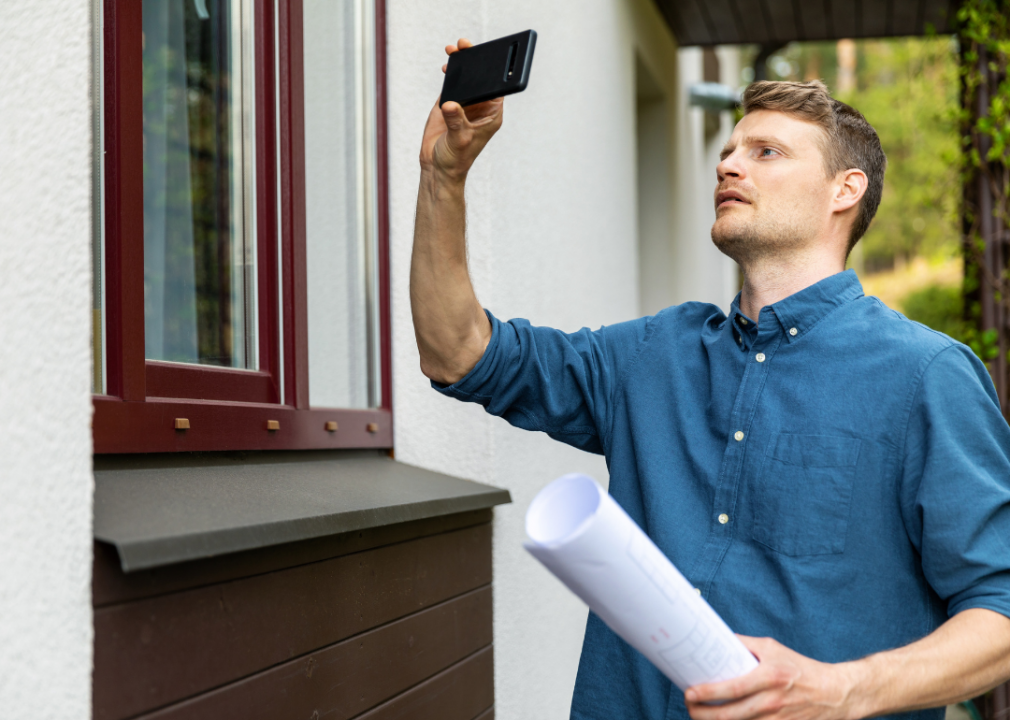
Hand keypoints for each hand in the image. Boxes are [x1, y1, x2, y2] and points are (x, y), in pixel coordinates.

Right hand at [419, 38, 503, 182]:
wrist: (437, 167)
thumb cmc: (456, 159)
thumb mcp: (460, 140)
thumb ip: (457, 121)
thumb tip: (451, 104)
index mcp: (491, 114)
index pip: (497, 87)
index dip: (494, 70)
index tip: (489, 56)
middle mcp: (480, 107)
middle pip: (481, 78)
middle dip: (475, 61)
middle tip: (466, 46)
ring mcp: (464, 104)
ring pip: (466, 78)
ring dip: (460, 64)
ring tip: (453, 51)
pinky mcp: (449, 104)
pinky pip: (452, 83)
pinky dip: (449, 73)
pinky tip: (447, 64)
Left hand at [684, 636, 858, 719]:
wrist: (834, 692)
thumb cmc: (799, 667)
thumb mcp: (772, 649)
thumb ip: (745, 644)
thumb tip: (715, 637)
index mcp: (770, 676)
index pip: (733, 688)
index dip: (708, 693)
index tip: (689, 692)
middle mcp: (773, 701)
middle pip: (729, 715)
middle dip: (702, 714)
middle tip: (689, 706)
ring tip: (699, 715)